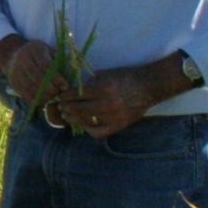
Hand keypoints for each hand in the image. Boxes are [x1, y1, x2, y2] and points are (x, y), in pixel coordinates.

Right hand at [0, 38, 70, 108]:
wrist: (14, 55)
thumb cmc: (39, 54)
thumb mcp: (49, 51)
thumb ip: (58, 62)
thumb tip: (71, 76)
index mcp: (34, 49)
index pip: (46, 65)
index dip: (57, 78)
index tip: (66, 86)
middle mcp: (22, 59)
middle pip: (37, 78)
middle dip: (51, 88)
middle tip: (60, 93)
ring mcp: (15, 72)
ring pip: (30, 88)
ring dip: (44, 96)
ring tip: (54, 98)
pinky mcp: (13, 83)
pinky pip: (25, 94)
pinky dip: (36, 100)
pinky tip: (45, 101)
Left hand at [52, 60, 184, 138]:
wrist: (148, 86)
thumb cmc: (125, 77)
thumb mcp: (106, 74)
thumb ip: (89, 83)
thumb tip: (71, 91)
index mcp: (104, 88)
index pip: (77, 94)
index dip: (65, 97)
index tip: (59, 97)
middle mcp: (109, 104)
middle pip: (79, 109)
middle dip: (66, 108)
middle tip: (60, 107)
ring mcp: (114, 117)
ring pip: (86, 121)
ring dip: (74, 119)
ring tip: (67, 116)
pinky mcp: (119, 126)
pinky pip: (99, 132)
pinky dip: (89, 130)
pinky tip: (84, 124)